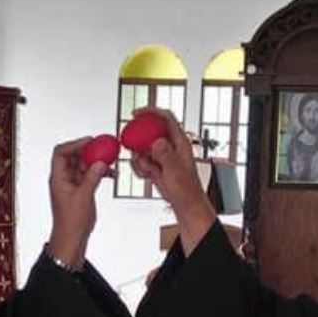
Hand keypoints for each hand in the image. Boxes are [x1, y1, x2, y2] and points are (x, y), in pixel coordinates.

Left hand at [47, 137, 109, 267]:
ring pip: (84, 167)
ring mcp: (71, 185)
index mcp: (58, 178)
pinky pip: (89, 176)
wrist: (71, 239)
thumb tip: (99, 162)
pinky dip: (99, 174)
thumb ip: (92, 177)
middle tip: (104, 148)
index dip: (75, 143)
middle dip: (89, 152)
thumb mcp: (84, 196)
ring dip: (97, 163)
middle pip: (74, 157)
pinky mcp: (80, 191)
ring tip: (111, 163)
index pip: (61, 152)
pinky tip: (110, 175)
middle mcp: (63, 179)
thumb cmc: (70, 223)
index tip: (90, 141)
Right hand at [129, 108, 215, 255]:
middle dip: (139, 139)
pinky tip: (147, 176)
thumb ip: (165, 156)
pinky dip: (140, 167)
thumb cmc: (186, 190)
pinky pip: (142, 160)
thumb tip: (157, 142)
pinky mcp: (156, 164)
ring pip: (143, 147)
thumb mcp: (175, 172)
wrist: (184, 205)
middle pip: (150, 131)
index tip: (136, 113)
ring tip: (148, 171)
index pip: (165, 118)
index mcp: (179, 142)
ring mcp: (162, 155)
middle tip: (131, 145)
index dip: (151, 111)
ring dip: (139, 158)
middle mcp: (170, 146)